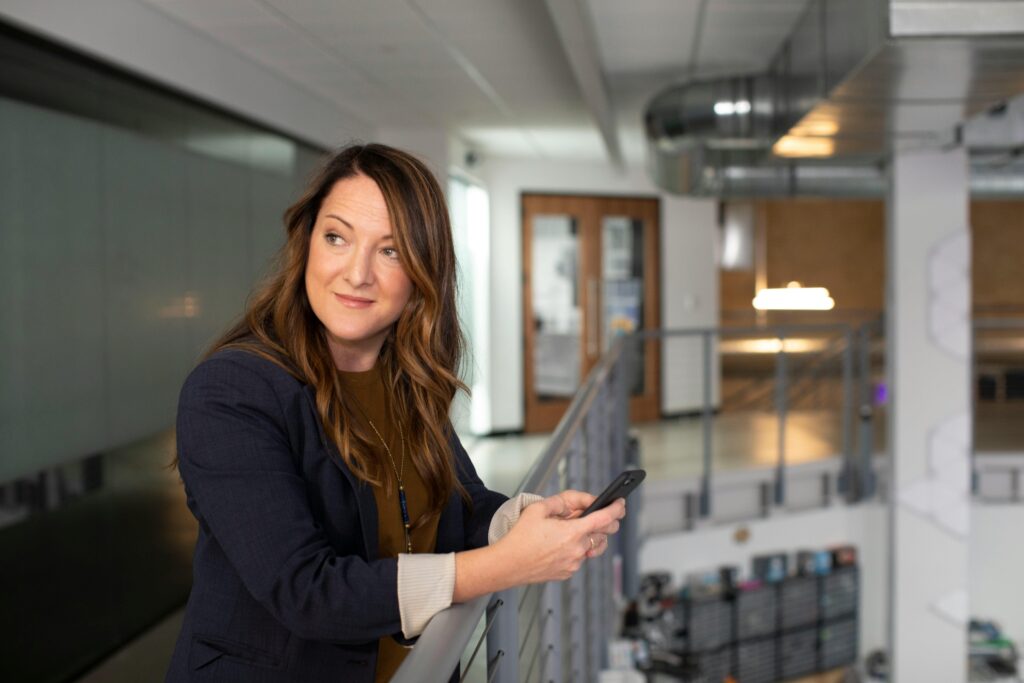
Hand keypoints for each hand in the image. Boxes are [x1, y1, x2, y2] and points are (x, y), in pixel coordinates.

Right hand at [496, 491, 625, 583]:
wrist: (508, 565)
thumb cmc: (520, 538)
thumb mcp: (537, 509)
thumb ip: (559, 502)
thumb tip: (574, 505)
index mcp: (572, 532)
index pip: (605, 518)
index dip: (616, 509)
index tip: (621, 503)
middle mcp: (577, 549)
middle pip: (604, 534)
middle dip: (607, 523)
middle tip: (601, 514)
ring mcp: (574, 563)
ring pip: (592, 547)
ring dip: (590, 537)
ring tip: (574, 531)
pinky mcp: (568, 572)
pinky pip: (579, 558)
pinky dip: (576, 549)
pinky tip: (561, 545)